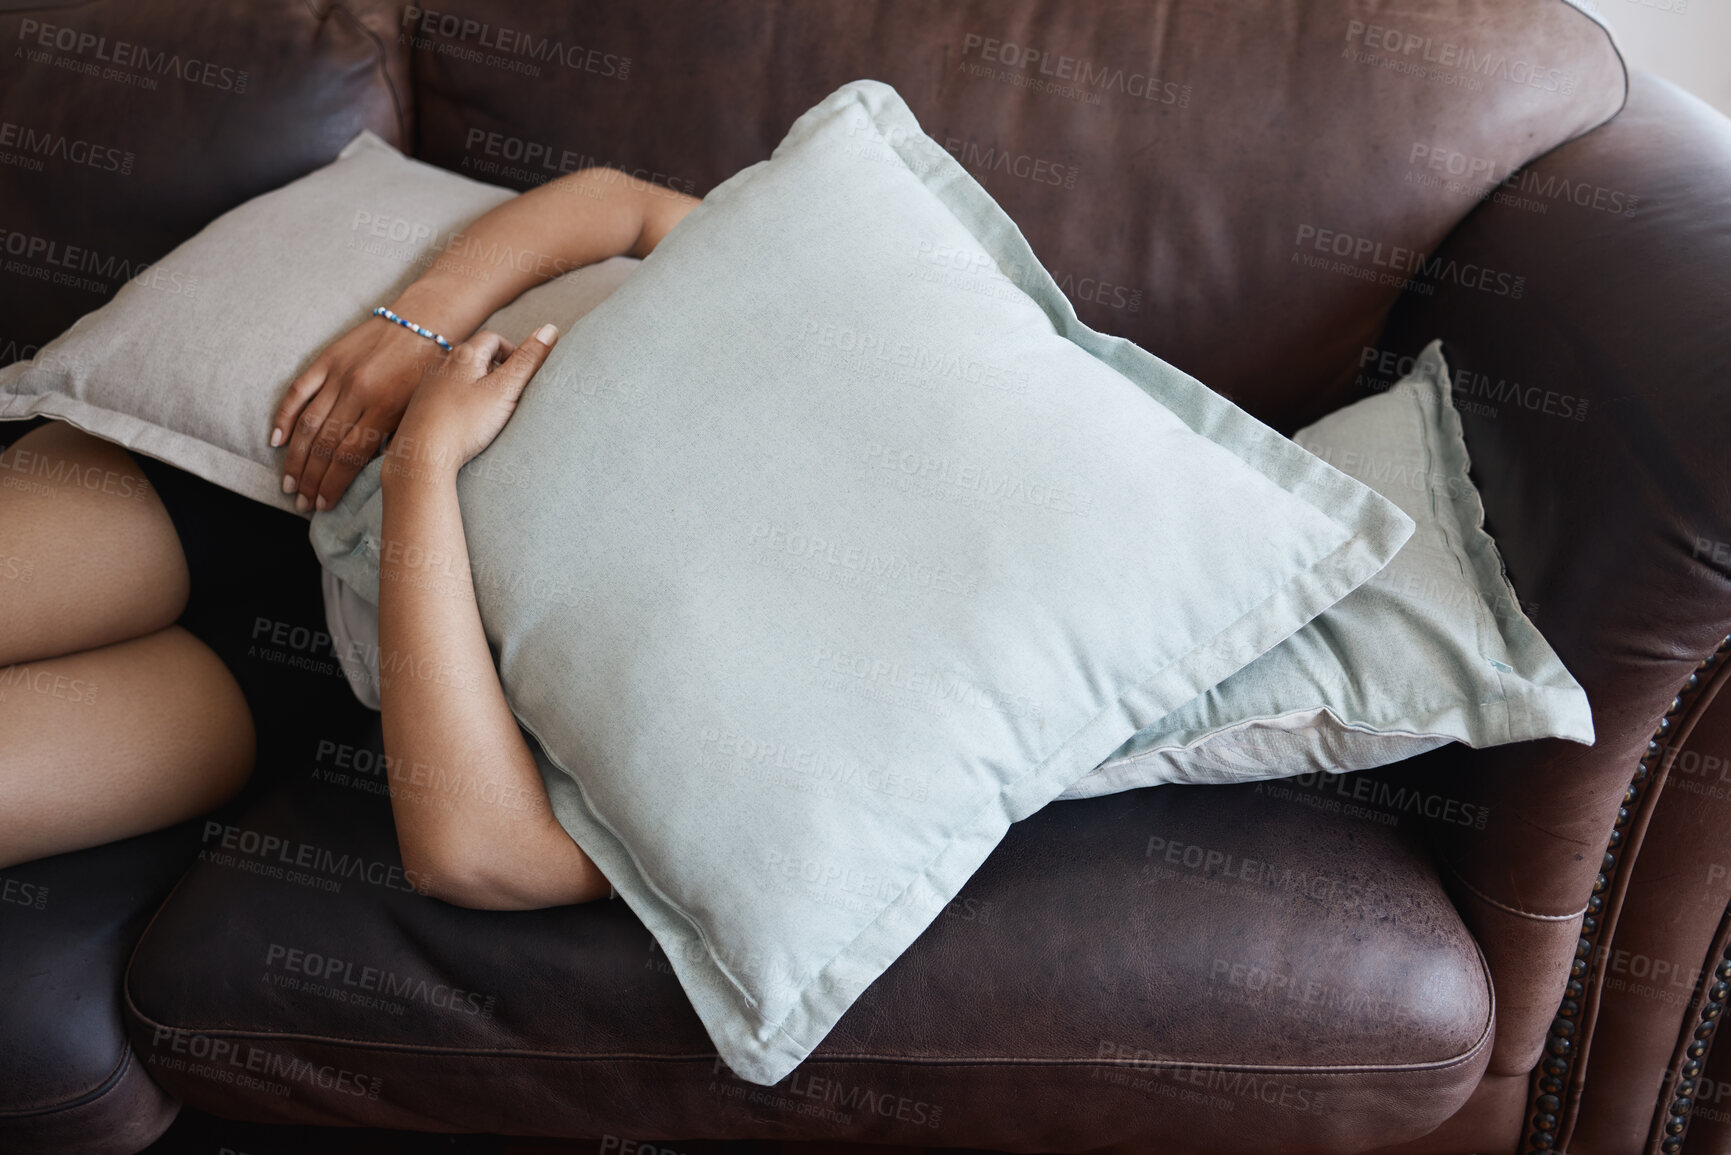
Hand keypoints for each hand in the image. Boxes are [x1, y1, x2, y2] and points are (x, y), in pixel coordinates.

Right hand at [271, 311, 451, 512]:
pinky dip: (285, 416)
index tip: (323, 505)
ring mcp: (340, 374)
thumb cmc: (431, 369)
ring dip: (296, 458)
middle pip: (325, 446)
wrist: (426, 320)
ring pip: (309, 424)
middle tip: (302, 503)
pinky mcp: (329, 358)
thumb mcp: (423, 407)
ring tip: (289, 483)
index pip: (350, 457)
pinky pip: (299, 390)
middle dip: (311, 480)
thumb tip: (377, 473)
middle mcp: (359, 392)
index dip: (333, 485)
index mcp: (386, 408)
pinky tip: (277, 441)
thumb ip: (398, 437)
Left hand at [384, 324, 559, 486]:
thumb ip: (528, 360)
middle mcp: (443, 363)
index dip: (513, 352)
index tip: (523, 374)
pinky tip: (467, 420)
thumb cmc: (466, 422)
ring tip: (490, 408)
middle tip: (510, 392)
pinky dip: (462, 400)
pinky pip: (447, 393)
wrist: (423, 454)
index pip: (494, 338)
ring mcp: (429, 384)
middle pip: (476, 355)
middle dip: (496, 368)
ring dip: (478, 385)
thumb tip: (550, 329)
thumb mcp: (505, 389)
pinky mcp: (421, 404)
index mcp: (464, 354)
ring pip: (461, 375)